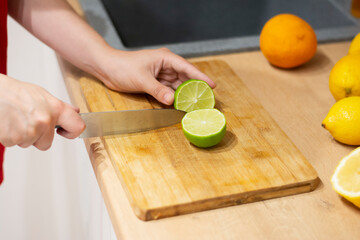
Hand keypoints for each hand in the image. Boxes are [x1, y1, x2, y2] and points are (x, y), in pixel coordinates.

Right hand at [0, 75, 84, 149]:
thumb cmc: (15, 92)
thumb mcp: (42, 94)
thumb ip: (60, 107)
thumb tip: (75, 112)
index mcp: (55, 109)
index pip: (77, 126)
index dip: (72, 133)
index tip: (64, 132)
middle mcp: (45, 121)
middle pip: (46, 143)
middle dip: (37, 137)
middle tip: (27, 121)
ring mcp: (30, 131)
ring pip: (29, 144)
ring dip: (22, 136)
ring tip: (16, 119)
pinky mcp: (13, 138)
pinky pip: (14, 144)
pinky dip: (10, 136)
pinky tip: (8, 123)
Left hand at [94, 48, 215, 104]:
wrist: (107, 68)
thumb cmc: (122, 67)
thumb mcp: (142, 79)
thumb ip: (158, 90)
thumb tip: (172, 100)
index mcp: (165, 58)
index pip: (187, 68)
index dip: (201, 77)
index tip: (212, 86)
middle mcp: (166, 66)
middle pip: (185, 78)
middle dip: (195, 89)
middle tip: (206, 100)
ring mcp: (161, 75)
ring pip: (177, 86)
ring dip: (184, 95)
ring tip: (195, 106)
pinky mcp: (155, 83)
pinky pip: (168, 92)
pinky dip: (174, 99)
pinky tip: (180, 106)